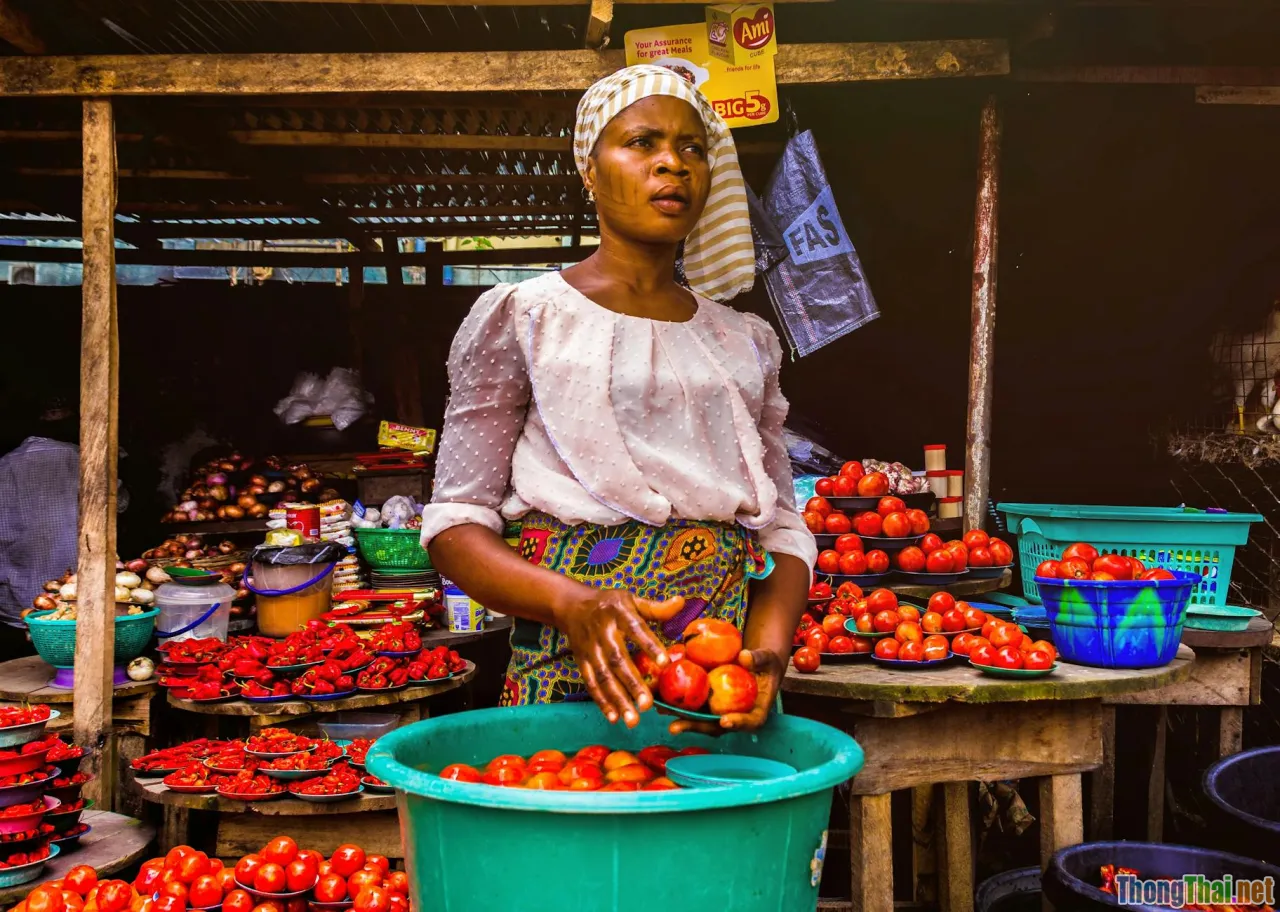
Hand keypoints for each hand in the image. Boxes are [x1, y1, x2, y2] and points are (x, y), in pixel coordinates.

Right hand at [555, 588, 684, 728]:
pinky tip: (614, 717)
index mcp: (618, 613)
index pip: (636, 629)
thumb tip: (682, 602)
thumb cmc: (610, 604)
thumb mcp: (631, 599)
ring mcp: (590, 649)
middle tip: (648, 705)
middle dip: (632, 684)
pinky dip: (601, 701)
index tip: (665, 663)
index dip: (649, 645)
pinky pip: (591, 683)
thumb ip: (656, 608)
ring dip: (617, 699)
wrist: (572, 605)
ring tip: (632, 720)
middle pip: (617, 660)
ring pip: (603, 677)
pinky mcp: (581, 661)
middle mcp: (602, 632)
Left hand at [667, 648, 783, 735]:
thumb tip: (744, 656)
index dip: (738, 723)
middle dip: (695, 726)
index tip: (724, 720)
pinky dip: (678, 701)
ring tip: (661, 711)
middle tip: (675, 726)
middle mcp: (735, 715)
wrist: (757, 663)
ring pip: (701, 718)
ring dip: (680, 717)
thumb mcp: (767, 658)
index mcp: (755, 711)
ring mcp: (720, 710)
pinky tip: (661, 695)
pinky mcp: (709, 702)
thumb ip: (758, 659)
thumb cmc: (766, 663)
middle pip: (716, 726)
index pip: (750, 722)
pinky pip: (694, 704)